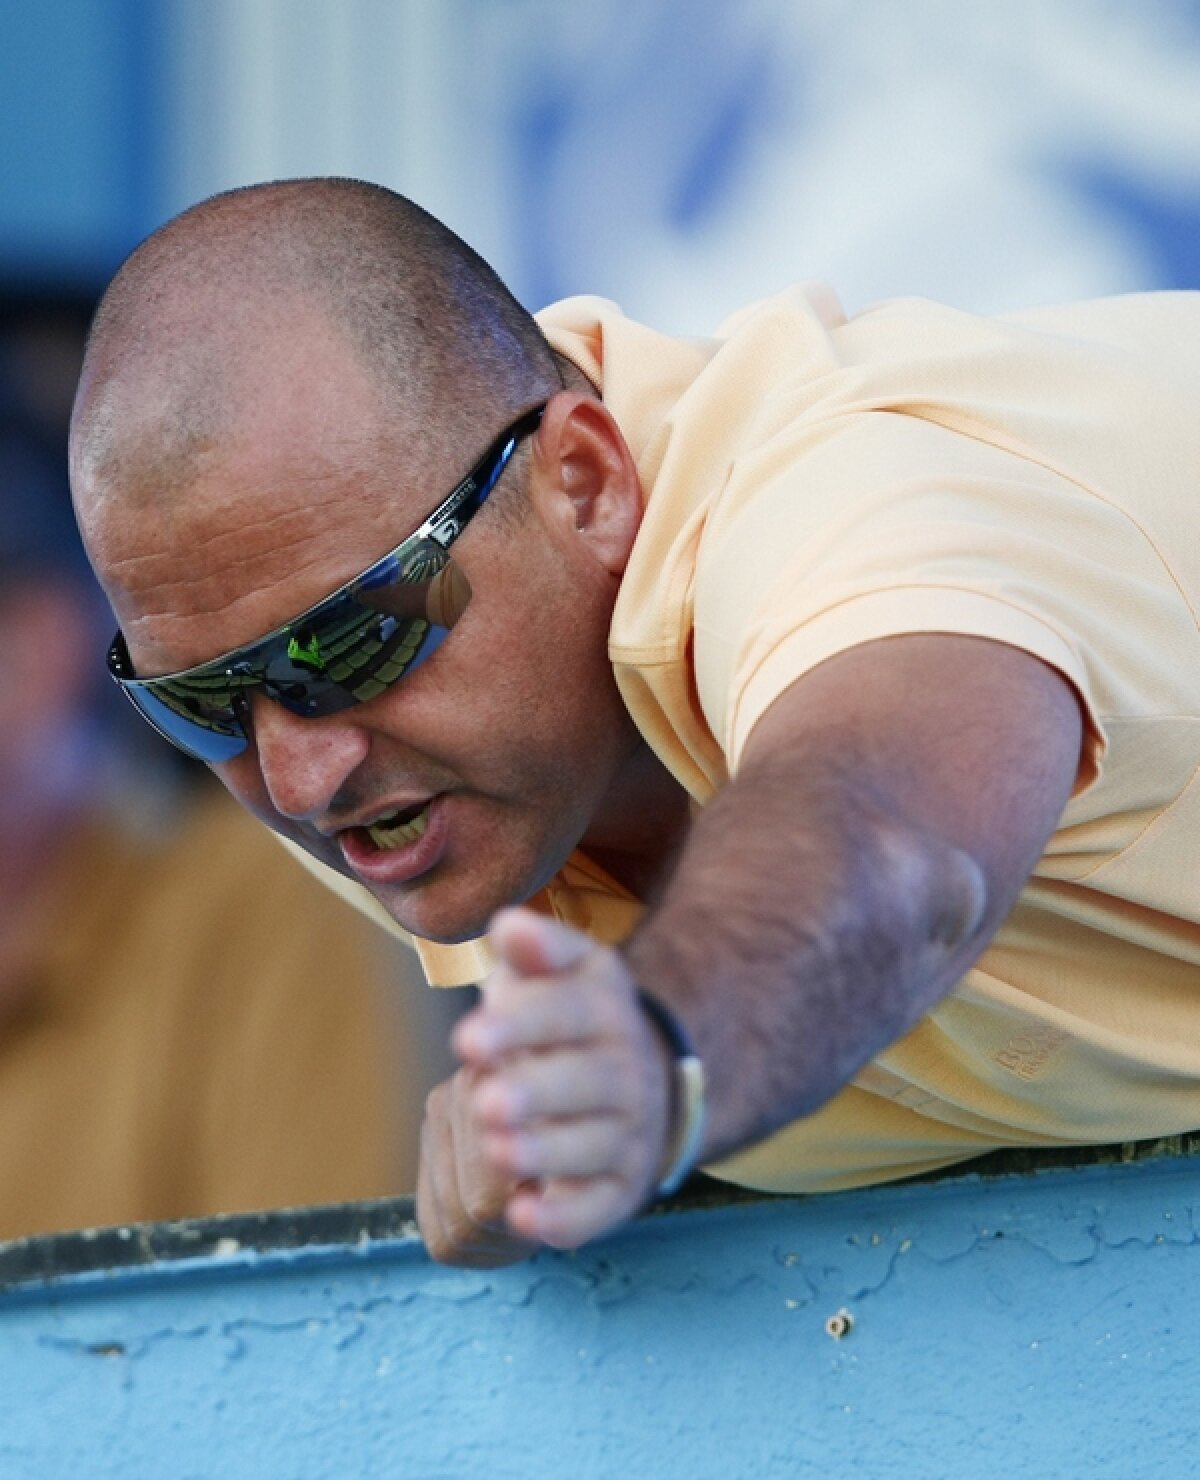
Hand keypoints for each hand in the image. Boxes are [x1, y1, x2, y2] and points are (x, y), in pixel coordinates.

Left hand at [416, 908, 673, 1264]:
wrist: (651, 1081)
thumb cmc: (578, 1021)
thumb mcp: (568, 970)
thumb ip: (536, 947)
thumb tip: (507, 926)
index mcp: (606, 1010)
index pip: (568, 1013)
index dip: (522, 1025)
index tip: (468, 1037)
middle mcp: (627, 1072)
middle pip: (587, 1083)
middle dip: (536, 1093)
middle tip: (488, 1101)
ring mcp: (629, 1134)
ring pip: (593, 1147)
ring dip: (546, 1152)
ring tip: (498, 1151)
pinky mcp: (621, 1188)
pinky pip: (601, 1207)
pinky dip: (568, 1217)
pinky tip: (526, 1216)